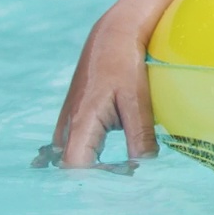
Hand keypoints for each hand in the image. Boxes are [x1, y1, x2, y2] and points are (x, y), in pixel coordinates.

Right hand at [48, 12, 158, 166]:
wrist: (112, 36)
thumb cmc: (124, 64)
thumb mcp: (137, 99)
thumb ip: (140, 134)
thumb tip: (145, 163)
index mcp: (81, 122)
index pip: (76, 166)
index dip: (96, 178)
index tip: (121, 177)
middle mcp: (68, 125)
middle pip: (73, 165)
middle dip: (98, 174)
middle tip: (127, 172)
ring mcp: (68, 121)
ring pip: (75, 154)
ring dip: (95, 163)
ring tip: (124, 163)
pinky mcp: (74, 117)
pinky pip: (78, 143)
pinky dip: (93, 152)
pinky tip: (116, 150)